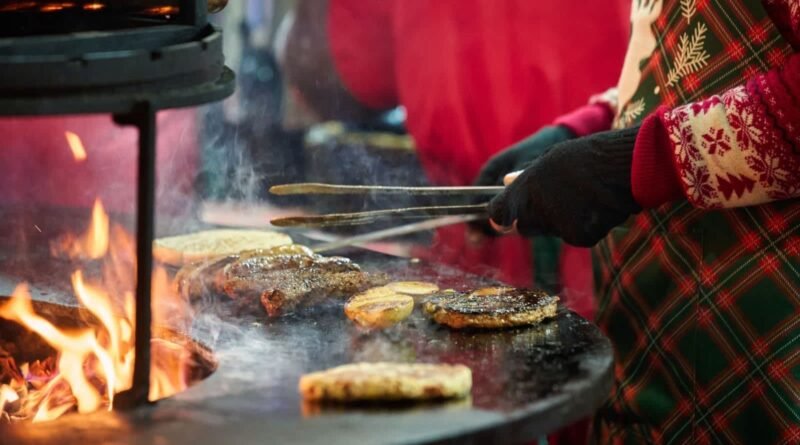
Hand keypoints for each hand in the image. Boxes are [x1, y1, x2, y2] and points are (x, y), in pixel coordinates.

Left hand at [487, 126, 641, 246]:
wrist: (623, 165)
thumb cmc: (586, 156)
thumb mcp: (550, 158)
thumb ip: (526, 175)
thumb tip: (506, 181)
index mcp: (525, 189)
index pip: (498, 214)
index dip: (501, 215)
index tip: (505, 215)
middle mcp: (536, 211)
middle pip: (524, 227)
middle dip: (533, 218)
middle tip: (556, 199)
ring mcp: (557, 226)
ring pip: (551, 231)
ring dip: (560, 220)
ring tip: (582, 196)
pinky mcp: (579, 237)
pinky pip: (576, 235)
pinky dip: (584, 225)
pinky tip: (597, 207)